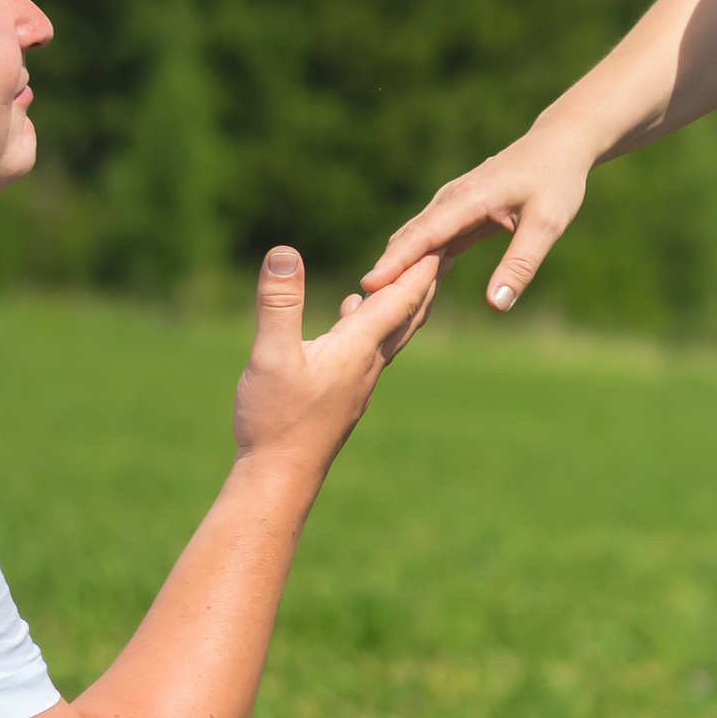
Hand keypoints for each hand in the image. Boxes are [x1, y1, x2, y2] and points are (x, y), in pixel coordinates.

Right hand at [233, 244, 436, 498]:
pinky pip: (368, 346)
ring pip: (390, 332)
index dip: (420, 267)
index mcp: (357, 348)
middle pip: (408, 314)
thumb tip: (285, 252)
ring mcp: (356, 381)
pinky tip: (351, 317)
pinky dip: (371, 321)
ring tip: (411, 277)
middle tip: (444, 248)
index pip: (398, 299)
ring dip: (403, 300)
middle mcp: (367, 363)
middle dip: (424, 280)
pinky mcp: (342, 393)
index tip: (443, 238)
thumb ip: (280, 303)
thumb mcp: (272, 356)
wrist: (279, 479)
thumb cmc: (277, 420)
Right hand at [363, 118, 592, 312]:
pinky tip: (412, 292)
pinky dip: (419, 265)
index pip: (423, 235)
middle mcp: (451, 199)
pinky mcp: (458, 214)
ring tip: (380, 307)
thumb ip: (520, 265)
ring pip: (417, 241)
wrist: (559, 147)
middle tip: (367, 309)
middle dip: (388, 271)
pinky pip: (431, 242)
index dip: (396, 261)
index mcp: (468, 199)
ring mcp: (451, 205)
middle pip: (410, 239)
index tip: (370, 284)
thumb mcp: (546, 225)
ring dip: (400, 270)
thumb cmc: (555, 182)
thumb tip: (497, 305)